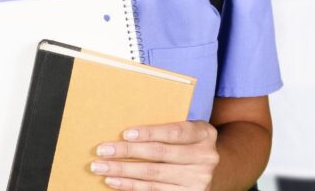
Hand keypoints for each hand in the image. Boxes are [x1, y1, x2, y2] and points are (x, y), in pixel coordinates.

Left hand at [91, 121, 218, 189]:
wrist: (214, 169)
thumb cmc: (190, 143)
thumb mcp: (188, 131)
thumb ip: (167, 129)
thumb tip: (125, 132)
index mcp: (205, 133)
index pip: (174, 132)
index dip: (149, 133)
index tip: (125, 134)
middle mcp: (206, 157)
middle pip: (160, 154)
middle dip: (127, 153)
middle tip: (102, 150)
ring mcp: (199, 179)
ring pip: (153, 175)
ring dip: (122, 172)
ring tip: (101, 167)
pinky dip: (130, 186)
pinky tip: (114, 182)